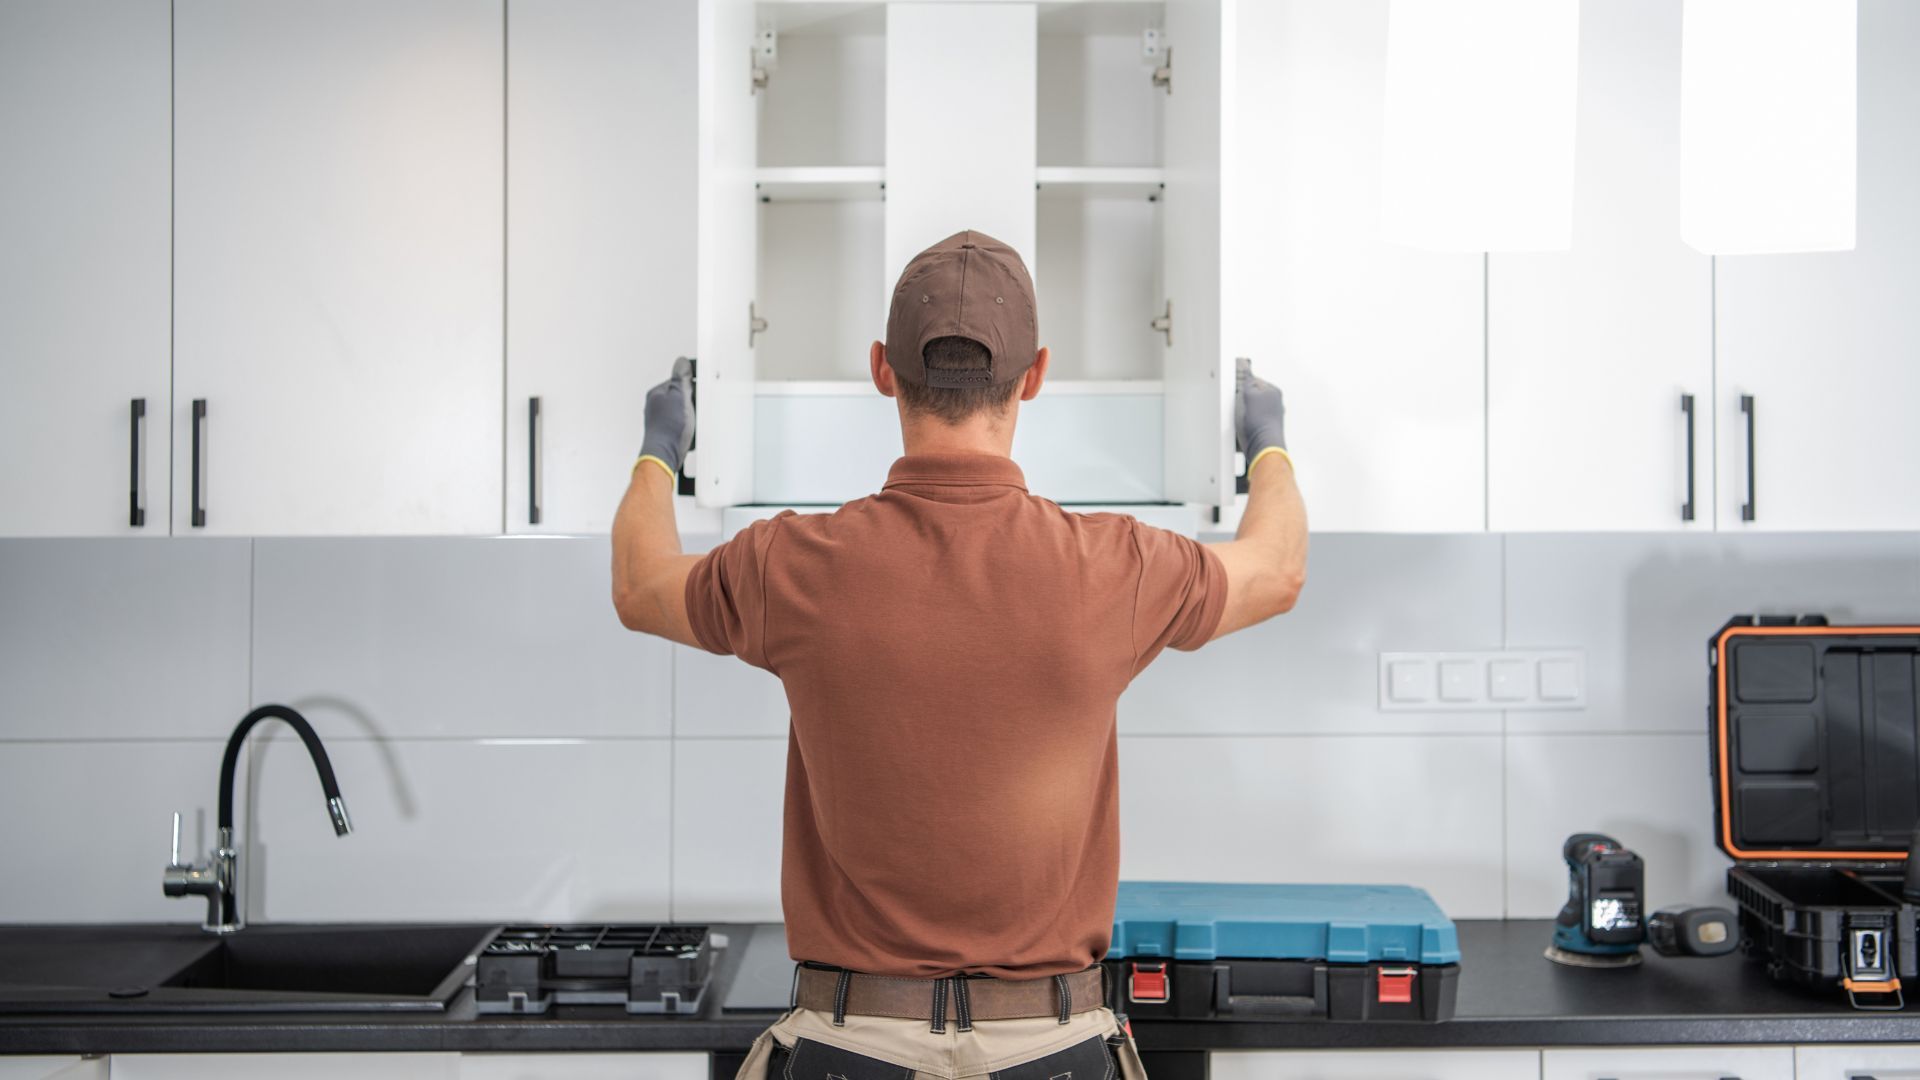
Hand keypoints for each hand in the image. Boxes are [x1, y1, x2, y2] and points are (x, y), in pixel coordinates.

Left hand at [638, 357, 694, 474]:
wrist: (664, 454)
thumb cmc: (668, 428)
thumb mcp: (679, 396)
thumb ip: (680, 378)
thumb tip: (681, 362)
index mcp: (657, 393)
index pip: (678, 382)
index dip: (692, 386)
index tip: (699, 391)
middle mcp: (656, 406)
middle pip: (682, 397)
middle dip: (693, 403)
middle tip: (695, 409)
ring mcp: (661, 420)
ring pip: (684, 413)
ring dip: (692, 417)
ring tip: (692, 423)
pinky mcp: (667, 433)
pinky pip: (683, 426)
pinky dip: (690, 428)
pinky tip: (691, 433)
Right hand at [1234, 357, 1286, 462]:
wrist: (1263, 447)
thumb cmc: (1259, 423)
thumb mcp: (1248, 394)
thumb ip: (1246, 379)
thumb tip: (1244, 365)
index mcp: (1273, 391)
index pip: (1253, 380)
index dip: (1240, 383)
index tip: (1233, 387)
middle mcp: (1274, 403)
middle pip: (1250, 395)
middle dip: (1240, 399)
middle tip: (1236, 406)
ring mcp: (1269, 417)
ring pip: (1248, 409)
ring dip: (1241, 413)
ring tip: (1239, 420)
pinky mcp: (1262, 428)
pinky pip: (1248, 422)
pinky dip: (1242, 424)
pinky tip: (1241, 429)